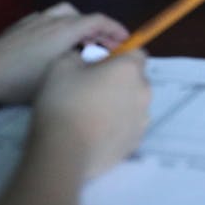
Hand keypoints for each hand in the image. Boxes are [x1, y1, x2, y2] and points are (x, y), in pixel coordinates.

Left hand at [0, 1, 130, 105]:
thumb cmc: (21, 81)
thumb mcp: (57, 77)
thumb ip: (82, 65)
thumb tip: (97, 62)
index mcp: (65, 30)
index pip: (99, 21)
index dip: (115, 29)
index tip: (125, 41)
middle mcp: (53, 19)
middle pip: (84, 17)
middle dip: (99, 30)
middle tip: (106, 47)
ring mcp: (35, 20)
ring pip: (66, 14)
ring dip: (78, 26)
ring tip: (80, 44)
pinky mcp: (21, 25)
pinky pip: (48, 19)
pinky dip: (59, 27)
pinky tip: (53, 45)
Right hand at [28, 48, 150, 179]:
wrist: (64, 151)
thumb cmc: (64, 102)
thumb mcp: (61, 66)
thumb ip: (78, 57)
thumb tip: (83, 62)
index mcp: (129, 69)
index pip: (137, 53)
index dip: (120, 57)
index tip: (101, 66)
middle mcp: (143, 92)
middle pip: (136, 80)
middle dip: (120, 82)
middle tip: (92, 91)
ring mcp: (142, 120)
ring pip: (134, 105)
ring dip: (120, 106)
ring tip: (93, 116)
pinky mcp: (135, 143)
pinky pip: (129, 128)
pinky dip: (118, 128)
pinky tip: (96, 134)